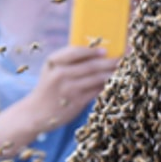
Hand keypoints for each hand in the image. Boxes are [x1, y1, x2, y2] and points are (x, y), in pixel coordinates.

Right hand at [0, 45, 118, 153]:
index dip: (94, 50)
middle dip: (111, 61)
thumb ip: (71, 60)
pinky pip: (97, 91)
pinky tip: (116, 83)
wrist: (36, 112)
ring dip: (113, 73)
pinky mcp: (76, 102)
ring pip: (97, 78)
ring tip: (124, 70)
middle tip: (124, 58)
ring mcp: (68, 88)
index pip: (76, 51)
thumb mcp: (53, 69)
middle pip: (91, 65)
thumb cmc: (50, 87)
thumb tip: (101, 51)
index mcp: (54, 61)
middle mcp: (60, 74)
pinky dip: (108, 86)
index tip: (107, 49)